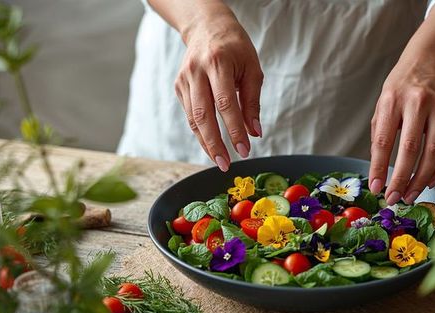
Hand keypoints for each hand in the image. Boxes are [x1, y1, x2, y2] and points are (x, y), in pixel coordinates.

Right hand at [174, 6, 262, 170]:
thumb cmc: (235, 48)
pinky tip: (211, 145)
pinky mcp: (179, 86)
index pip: (226, 103)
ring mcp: (184, 79)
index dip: (234, 129)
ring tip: (220, 160)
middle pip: (203, 115)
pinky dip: (200, 132)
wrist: (207, 27)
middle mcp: (196, 71)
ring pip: (193, 118)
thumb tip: (255, 132)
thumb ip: (252, 102)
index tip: (244, 150)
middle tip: (226, 164)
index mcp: (218, 63)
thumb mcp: (252, 69)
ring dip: (206, 143)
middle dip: (215, 143)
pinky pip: (190, 115)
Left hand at [368, 50, 434, 204]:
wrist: (432, 59)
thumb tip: (379, 171)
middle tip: (394, 198)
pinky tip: (430, 181)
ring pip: (434, 153)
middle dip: (402, 179)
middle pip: (411, 149)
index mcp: (393, 100)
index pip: (384, 141)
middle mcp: (418, 103)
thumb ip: (380, 134)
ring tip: (411, 194)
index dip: (380, 168)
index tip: (376, 188)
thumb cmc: (402, 86)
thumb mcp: (383, 103)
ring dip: (422, 179)